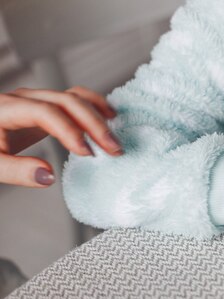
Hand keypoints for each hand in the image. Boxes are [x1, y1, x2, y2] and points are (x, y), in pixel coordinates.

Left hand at [0, 86, 121, 186]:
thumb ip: (16, 171)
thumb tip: (48, 176)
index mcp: (6, 108)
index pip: (47, 112)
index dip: (70, 131)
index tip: (88, 153)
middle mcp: (23, 98)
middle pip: (67, 101)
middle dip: (94, 124)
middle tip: (113, 149)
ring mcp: (35, 99)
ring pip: (74, 97)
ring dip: (98, 116)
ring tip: (114, 138)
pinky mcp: (44, 106)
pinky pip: (73, 99)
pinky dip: (94, 107)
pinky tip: (109, 118)